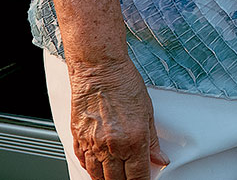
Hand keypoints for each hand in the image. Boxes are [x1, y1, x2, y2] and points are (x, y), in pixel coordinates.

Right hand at [66, 56, 167, 179]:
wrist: (98, 68)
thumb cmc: (123, 83)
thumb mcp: (148, 111)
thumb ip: (153, 141)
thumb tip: (159, 159)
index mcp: (133, 140)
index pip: (138, 177)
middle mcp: (111, 146)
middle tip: (130, 177)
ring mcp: (92, 144)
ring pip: (97, 176)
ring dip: (107, 179)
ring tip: (114, 177)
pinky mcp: (78, 139)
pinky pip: (83, 163)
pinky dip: (90, 169)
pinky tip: (97, 168)